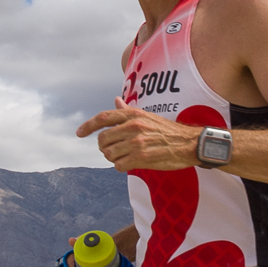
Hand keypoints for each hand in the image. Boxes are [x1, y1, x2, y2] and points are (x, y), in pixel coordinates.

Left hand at [76, 100, 201, 171]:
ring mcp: (137, 142)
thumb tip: (116, 100)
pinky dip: (121, 166)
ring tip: (125, 156)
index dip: (88, 126)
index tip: (79, 133)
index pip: (103, 118)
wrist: (188, 143)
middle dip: (105, 147)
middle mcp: (133, 126)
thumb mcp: (147, 116)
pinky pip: (119, 165)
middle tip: (115, 149)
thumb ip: (128, 111)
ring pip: (109, 154)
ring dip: (113, 158)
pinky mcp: (141, 157)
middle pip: (102, 139)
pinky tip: (130, 163)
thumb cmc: (167, 130)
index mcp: (133, 115)